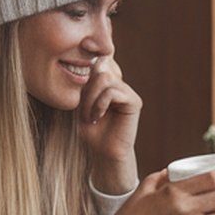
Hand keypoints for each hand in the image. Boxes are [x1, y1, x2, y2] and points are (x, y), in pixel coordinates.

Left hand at [78, 57, 141, 194]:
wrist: (103, 152)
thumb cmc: (92, 130)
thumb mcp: (83, 102)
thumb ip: (88, 83)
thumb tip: (97, 61)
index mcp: (108, 83)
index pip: (98, 61)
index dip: (88, 66)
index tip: (81, 83)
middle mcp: (120, 84)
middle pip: (99, 67)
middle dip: (86, 90)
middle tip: (83, 111)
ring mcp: (127, 92)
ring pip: (104, 78)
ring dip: (91, 99)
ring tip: (90, 116)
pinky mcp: (133, 101)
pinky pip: (112, 92)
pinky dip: (99, 104)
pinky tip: (97, 116)